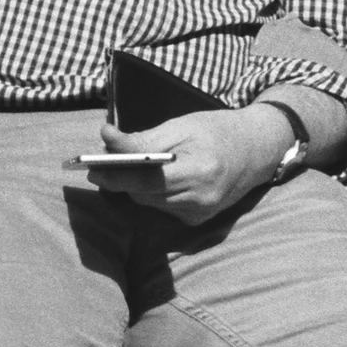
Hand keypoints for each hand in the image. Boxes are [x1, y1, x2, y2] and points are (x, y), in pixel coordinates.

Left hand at [100, 105, 300, 224]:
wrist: (257, 149)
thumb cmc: (217, 130)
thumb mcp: (181, 125)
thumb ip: (143, 138)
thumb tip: (106, 140)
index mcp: (200, 171)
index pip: (147, 180)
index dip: (116, 174)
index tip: (90, 165)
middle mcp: (201, 199)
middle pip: (143, 194)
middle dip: (120, 178)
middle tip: (100, 160)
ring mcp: (200, 214)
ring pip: (148, 203)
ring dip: (134, 186)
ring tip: (124, 166)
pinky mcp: (197, 221)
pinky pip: (160, 208)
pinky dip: (151, 193)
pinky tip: (154, 178)